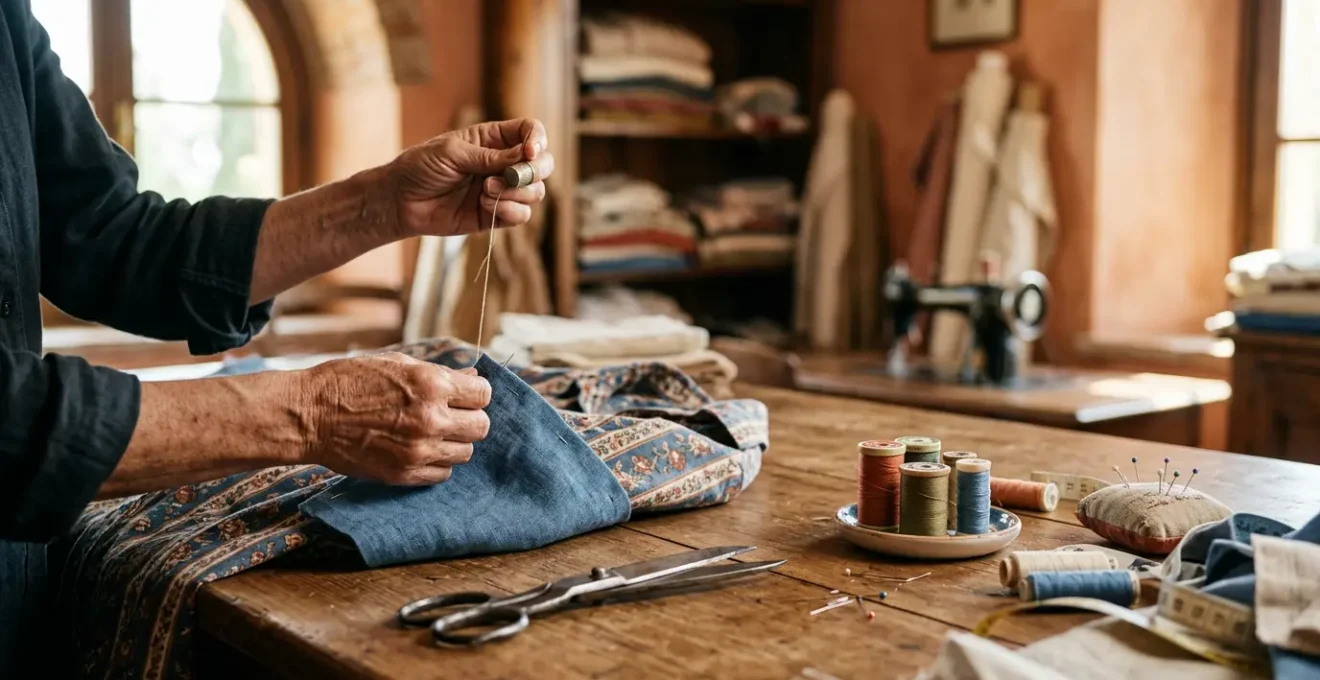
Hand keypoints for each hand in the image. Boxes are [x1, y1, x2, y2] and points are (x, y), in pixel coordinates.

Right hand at [299, 352, 491, 484]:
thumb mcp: (397, 363)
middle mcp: (430, 418)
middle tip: (451, 415)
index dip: (475, 393)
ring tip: (431, 433)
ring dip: (454, 442)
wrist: (310, 415)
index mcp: (430, 384)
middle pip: (481, 427)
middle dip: (470, 418)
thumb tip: (473, 376)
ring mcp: (418, 450)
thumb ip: (440, 373)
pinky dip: (437, 463)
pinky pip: (443, 474)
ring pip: (465, 452)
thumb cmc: (350, 381)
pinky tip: (419, 450)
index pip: (483, 394)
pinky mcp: (404, 474)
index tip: (464, 395)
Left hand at [388, 118, 555, 237]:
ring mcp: (501, 190)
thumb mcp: (452, 153)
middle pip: (542, 163)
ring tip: (486, 191)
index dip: (537, 140)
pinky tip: (486, 206)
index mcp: (493, 139)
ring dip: (517, 193)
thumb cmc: (420, 167)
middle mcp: (503, 163)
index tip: (530, 152)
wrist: (400, 201)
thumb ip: (490, 156)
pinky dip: (510, 211)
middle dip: (535, 171)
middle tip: (513, 176)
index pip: (531, 132)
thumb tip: (526, 155)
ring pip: (536, 192)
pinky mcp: (495, 214)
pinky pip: (522, 215)